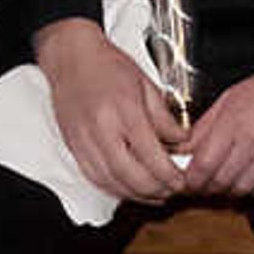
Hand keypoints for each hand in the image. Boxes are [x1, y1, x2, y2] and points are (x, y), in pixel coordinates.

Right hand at [34, 16, 185, 204]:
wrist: (71, 57)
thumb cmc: (108, 65)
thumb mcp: (146, 84)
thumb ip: (164, 117)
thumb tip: (181, 141)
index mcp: (124, 110)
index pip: (149, 154)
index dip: (168, 174)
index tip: (182, 180)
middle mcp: (101, 129)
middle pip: (129, 174)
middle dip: (155, 190)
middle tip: (172, 191)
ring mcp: (83, 140)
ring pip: (110, 181)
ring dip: (135, 195)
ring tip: (156, 195)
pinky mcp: (73, 147)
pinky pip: (93, 177)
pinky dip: (114, 189)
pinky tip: (130, 190)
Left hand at [179, 58, 253, 198]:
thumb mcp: (230, 97)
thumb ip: (205, 126)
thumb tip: (183, 150)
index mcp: (233, 120)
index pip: (203, 166)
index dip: (191, 180)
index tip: (188, 181)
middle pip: (220, 182)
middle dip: (207, 187)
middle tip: (205, 183)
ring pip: (243, 189)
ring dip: (230, 190)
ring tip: (228, 181)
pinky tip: (251, 179)